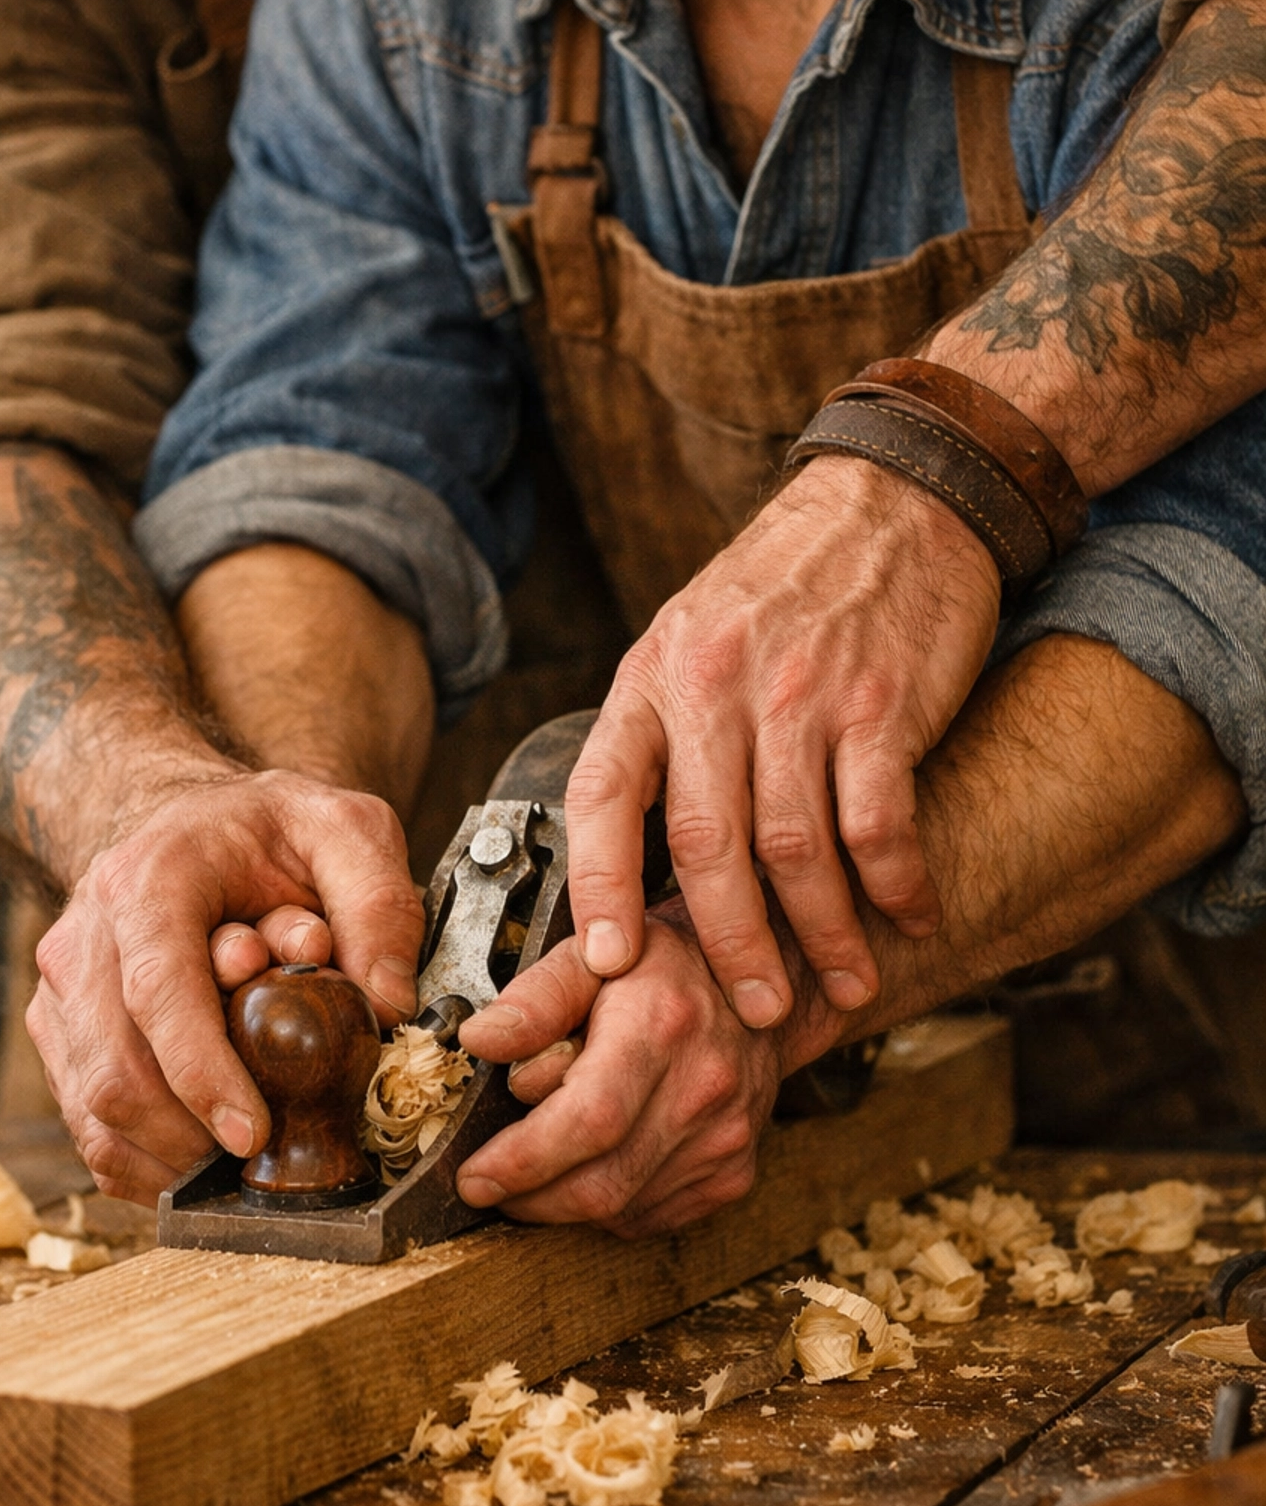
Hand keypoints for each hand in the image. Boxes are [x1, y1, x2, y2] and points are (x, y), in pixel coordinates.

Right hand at [27, 766, 425, 1203]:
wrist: (189, 823)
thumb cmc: (265, 832)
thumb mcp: (345, 830)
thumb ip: (378, 905)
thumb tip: (384, 1006)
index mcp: (148, 881)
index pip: (158, 991)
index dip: (201, 1074)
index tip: (252, 1134)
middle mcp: (86, 937)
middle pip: (117, 1070)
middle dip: (193, 1135)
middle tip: (268, 1156)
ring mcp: (61, 990)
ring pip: (94, 1109)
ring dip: (171, 1155)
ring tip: (243, 1154)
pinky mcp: (59, 1031)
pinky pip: (87, 1124)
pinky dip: (143, 1160)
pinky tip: (202, 1158)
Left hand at [453, 907, 791, 1237]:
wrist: (758, 989)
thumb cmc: (664, 968)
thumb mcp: (592, 955)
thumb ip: (535, 998)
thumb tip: (480, 1040)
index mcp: (662, 1026)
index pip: (589, 1120)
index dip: (524, 1162)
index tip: (475, 1176)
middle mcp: (703, 1089)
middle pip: (602, 1182)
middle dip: (529, 1197)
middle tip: (487, 1183)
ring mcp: (725, 1139)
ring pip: (621, 1209)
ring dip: (561, 1204)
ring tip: (536, 1168)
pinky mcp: (733, 1173)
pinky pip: (650, 1217)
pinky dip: (606, 1208)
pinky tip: (590, 1168)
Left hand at [561, 458, 1000, 1029]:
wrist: (893, 500)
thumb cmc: (786, 584)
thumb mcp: (692, 635)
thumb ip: (665, 730)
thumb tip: (637, 849)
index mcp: (653, 676)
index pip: (602, 794)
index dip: (598, 886)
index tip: (606, 962)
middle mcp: (715, 686)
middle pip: (706, 844)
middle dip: (730, 943)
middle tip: (755, 1006)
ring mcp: (798, 694)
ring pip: (794, 848)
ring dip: (822, 932)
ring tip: (845, 982)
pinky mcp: (879, 702)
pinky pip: (877, 820)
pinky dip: (894, 882)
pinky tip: (907, 913)